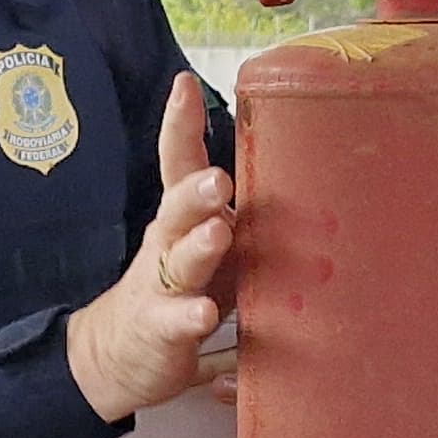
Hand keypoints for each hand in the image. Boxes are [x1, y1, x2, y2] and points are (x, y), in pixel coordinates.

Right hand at [70, 75, 238, 423]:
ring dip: (200, 246)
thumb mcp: (213, 247)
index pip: (179, 164)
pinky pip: (176, 322)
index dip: (180, 125)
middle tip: (219, 179)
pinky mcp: (160, 329)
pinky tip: (204, 314)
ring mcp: (161, 286)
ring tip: (217, 233)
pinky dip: (191, 317)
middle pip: (178, 209)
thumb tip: (317, 180)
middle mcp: (168, 244)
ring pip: (179, 261)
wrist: (119, 353)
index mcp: (183, 219)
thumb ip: (248, 218)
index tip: (184, 85)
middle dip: (197, 191)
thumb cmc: (182, 289)